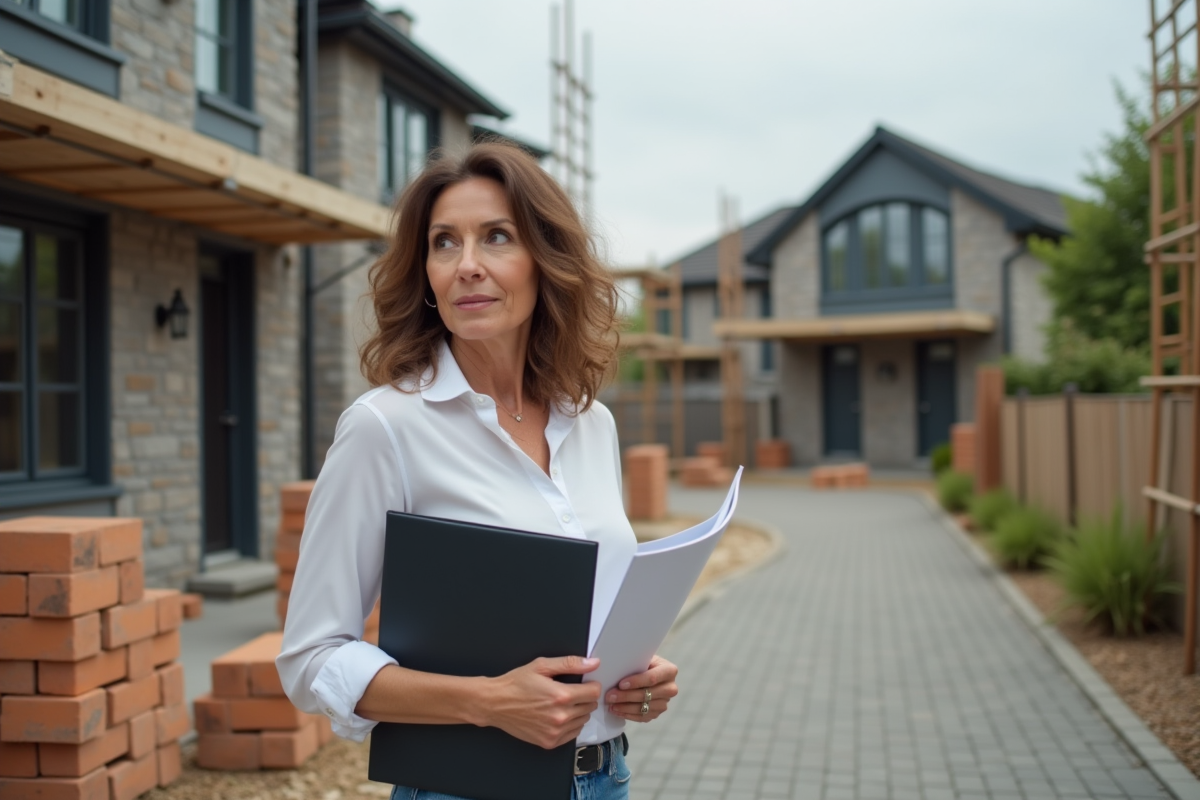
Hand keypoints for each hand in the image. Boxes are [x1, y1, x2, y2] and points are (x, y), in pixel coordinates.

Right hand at [482, 656, 602, 749]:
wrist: (495, 703)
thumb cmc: (516, 684)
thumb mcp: (542, 666)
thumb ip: (570, 664)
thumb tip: (593, 663)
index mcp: (561, 696)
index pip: (594, 693)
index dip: (591, 685)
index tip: (584, 683)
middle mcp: (561, 716)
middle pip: (590, 707)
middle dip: (583, 697)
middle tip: (568, 692)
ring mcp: (555, 732)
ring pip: (583, 721)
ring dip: (577, 712)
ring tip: (560, 704)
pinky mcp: (550, 742)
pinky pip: (573, 734)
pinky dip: (570, 725)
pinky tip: (557, 716)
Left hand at [605, 654, 677, 721]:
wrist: (649, 673)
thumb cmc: (643, 664)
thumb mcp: (642, 659)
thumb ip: (634, 663)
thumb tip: (616, 669)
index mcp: (669, 671)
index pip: (652, 678)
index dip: (636, 682)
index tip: (620, 684)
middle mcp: (670, 688)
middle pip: (647, 695)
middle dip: (626, 696)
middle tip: (610, 696)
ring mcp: (665, 702)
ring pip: (644, 707)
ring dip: (625, 707)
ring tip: (611, 705)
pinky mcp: (657, 713)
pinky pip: (642, 717)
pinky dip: (628, 714)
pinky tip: (617, 711)